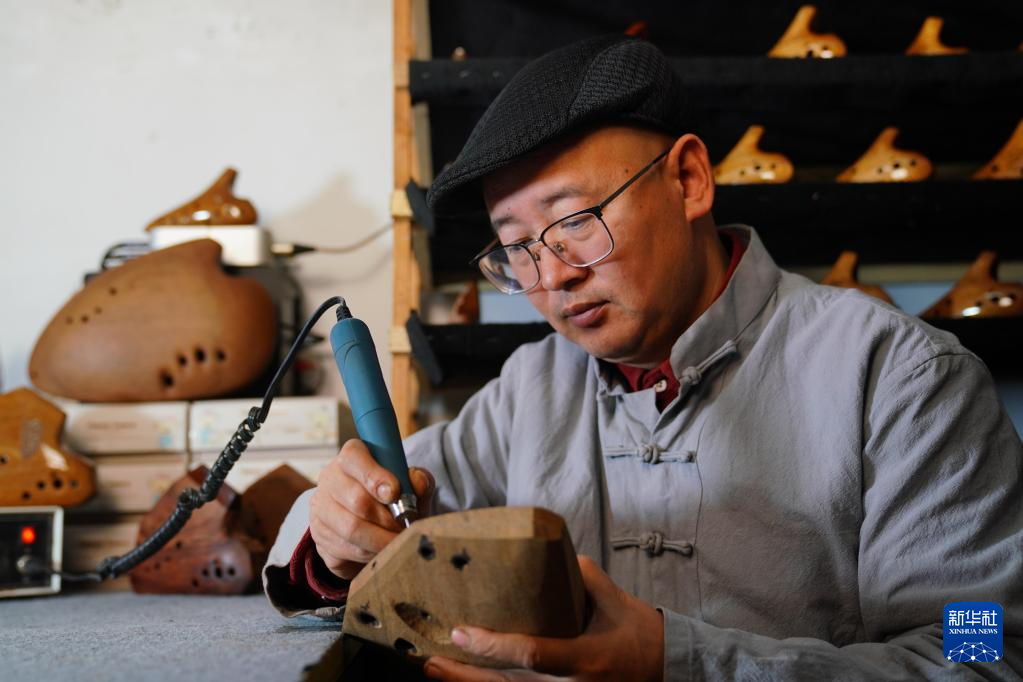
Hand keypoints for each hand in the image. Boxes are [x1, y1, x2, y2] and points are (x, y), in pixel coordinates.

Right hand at [309, 438, 434, 579]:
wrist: (370, 527)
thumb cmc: (392, 500)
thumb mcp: (409, 486)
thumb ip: (418, 480)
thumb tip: (419, 481)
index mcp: (351, 457)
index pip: (354, 458)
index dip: (375, 476)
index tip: (395, 493)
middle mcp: (330, 479)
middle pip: (356, 499)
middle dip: (387, 518)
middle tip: (405, 527)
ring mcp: (320, 508)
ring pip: (351, 529)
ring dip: (381, 540)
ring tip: (398, 542)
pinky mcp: (318, 536)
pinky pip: (345, 550)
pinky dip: (370, 554)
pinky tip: (382, 552)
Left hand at [424, 556, 663, 681]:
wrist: (667, 667)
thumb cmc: (637, 630)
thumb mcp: (612, 597)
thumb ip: (575, 575)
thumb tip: (538, 555)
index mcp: (585, 659)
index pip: (531, 655)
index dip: (493, 646)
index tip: (460, 631)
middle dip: (466, 676)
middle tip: (431, 659)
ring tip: (436, 669)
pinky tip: (468, 678)